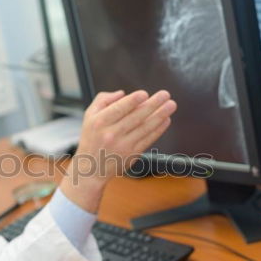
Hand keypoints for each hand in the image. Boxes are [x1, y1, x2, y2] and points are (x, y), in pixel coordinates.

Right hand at [60, 90, 175, 212]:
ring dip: (160, 115)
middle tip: (165, 95)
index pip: (119, 109)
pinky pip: (148, 140)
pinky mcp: (132, 154)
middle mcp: (111, 134)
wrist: (91, 167)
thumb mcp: (89, 116)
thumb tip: (123, 93)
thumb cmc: (92, 138)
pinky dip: (158, 129)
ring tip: (170, 105)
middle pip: (135, 117)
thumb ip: (103, 100)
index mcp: (100, 122)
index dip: (133, 101)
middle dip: (153, 105)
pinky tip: (166, 120)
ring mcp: (123, 145)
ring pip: (145, 128)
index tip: (145, 94)